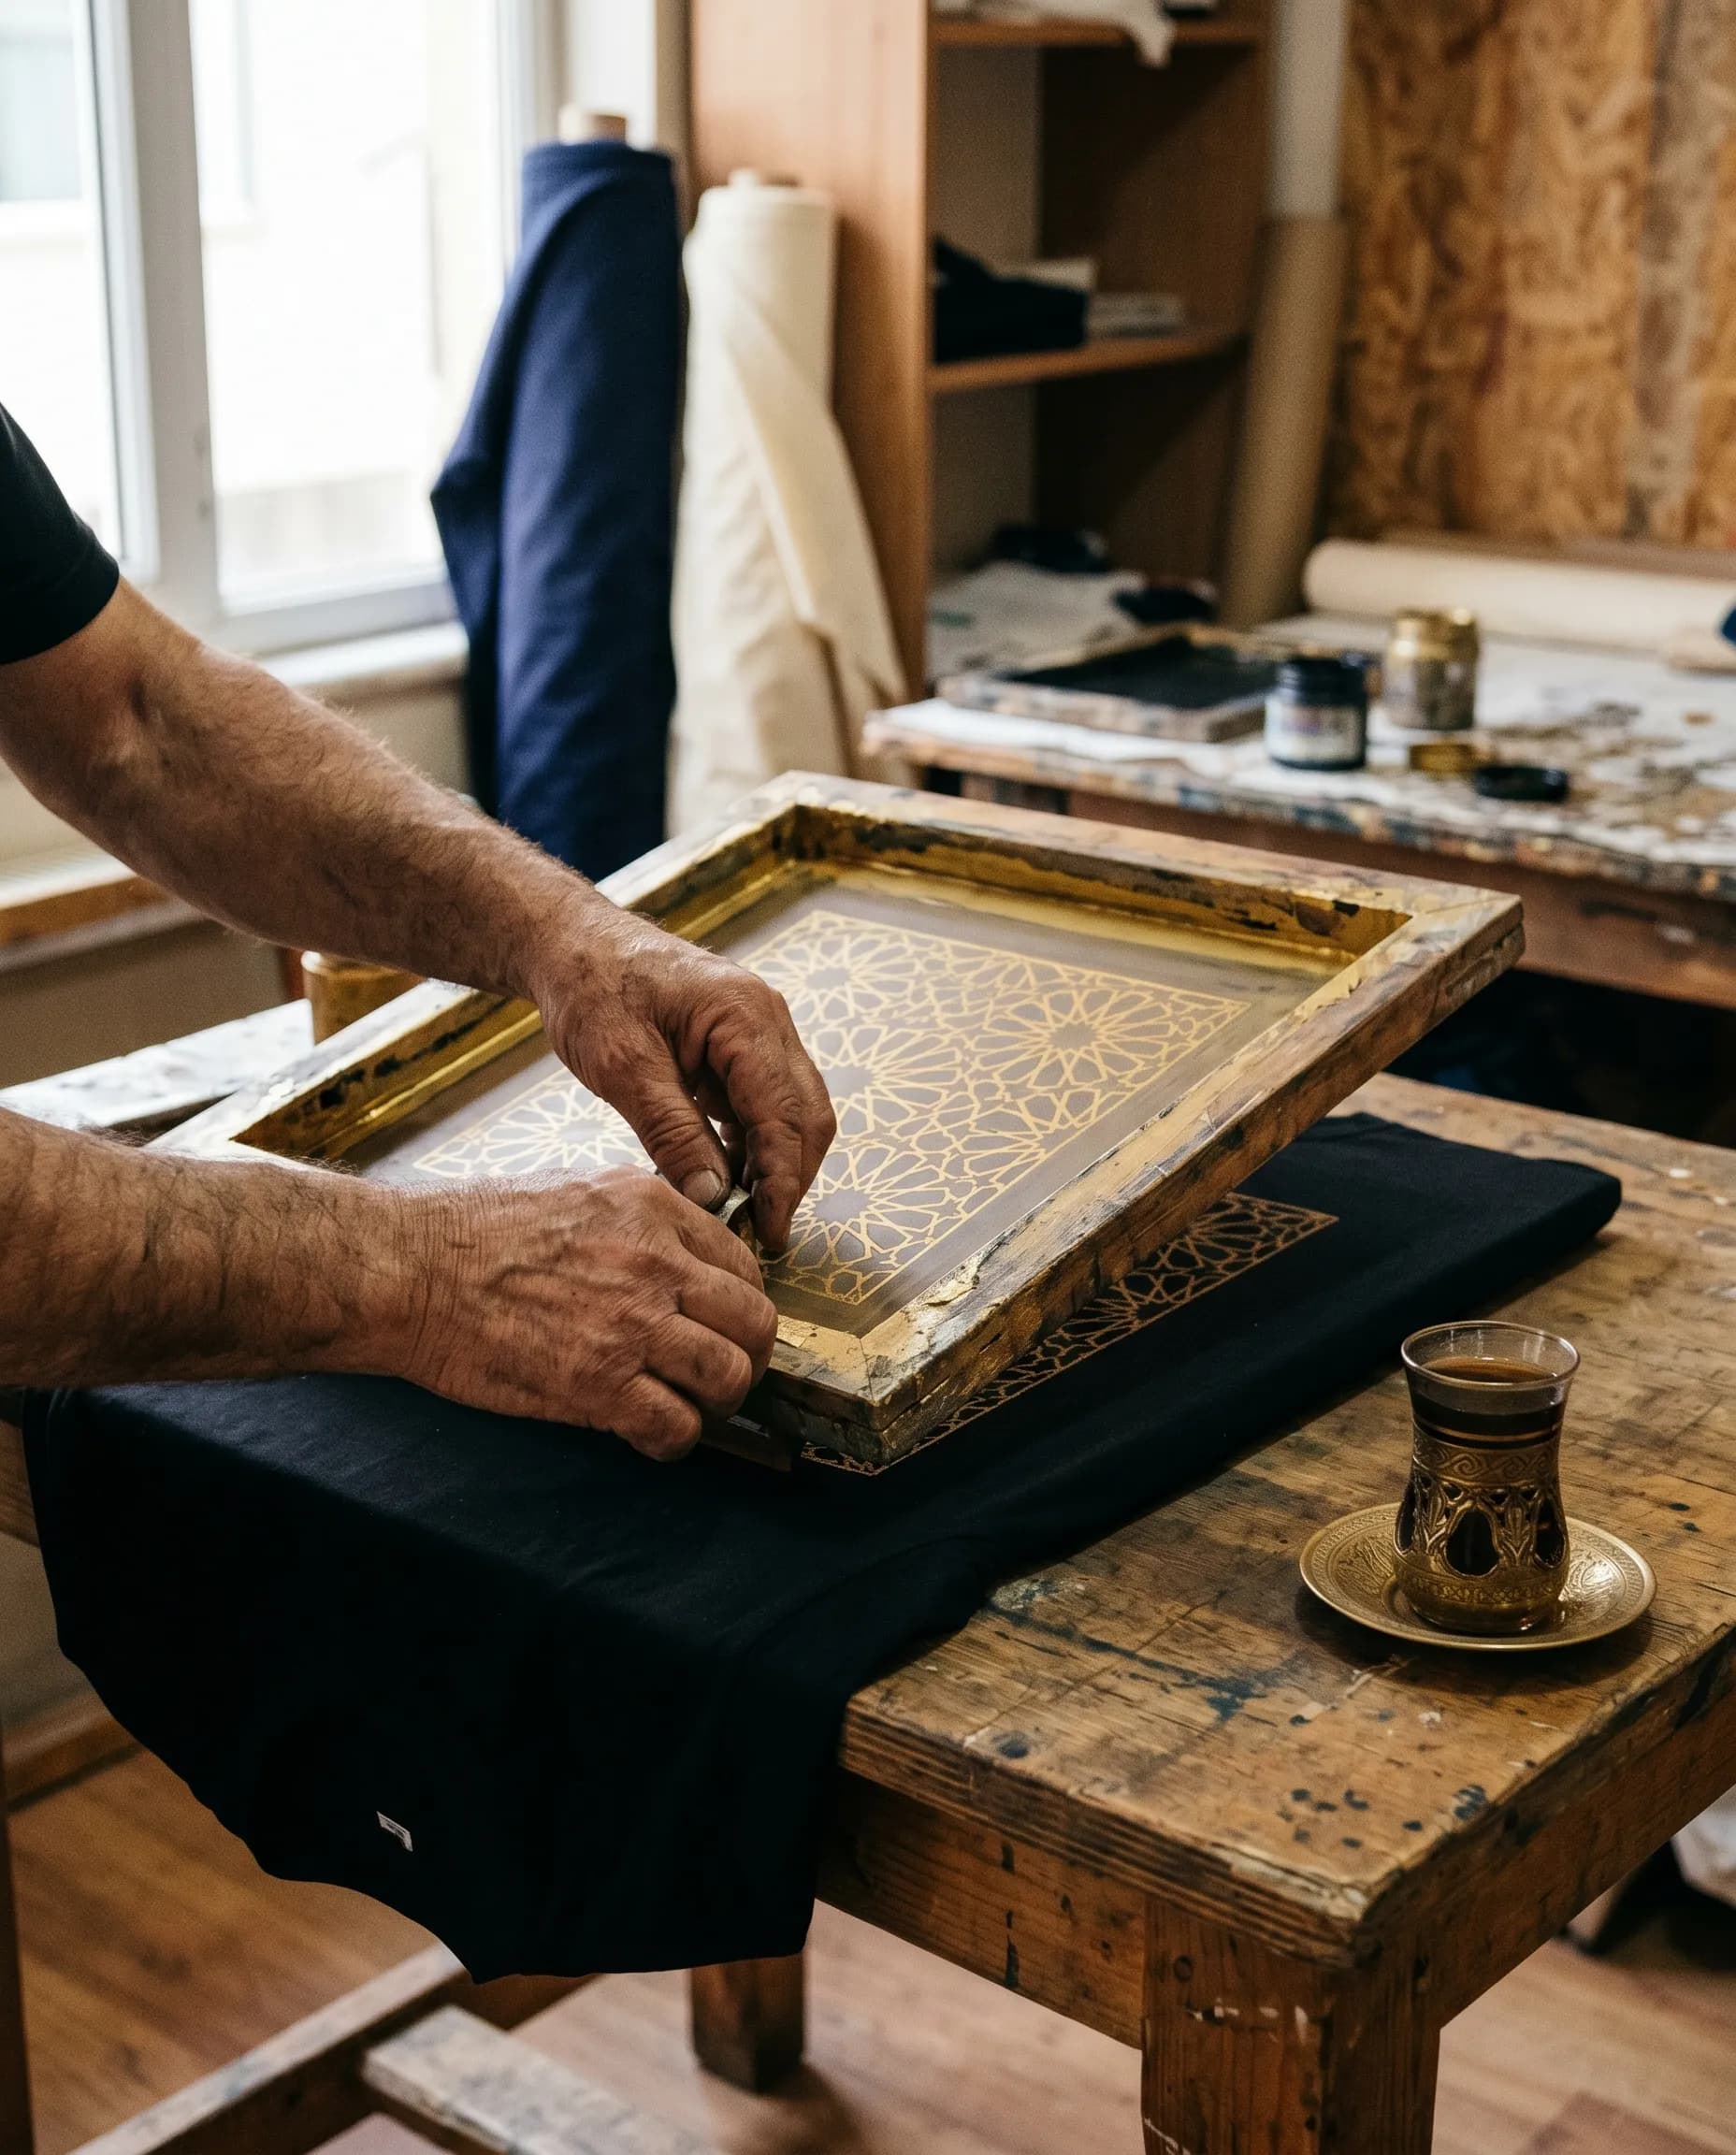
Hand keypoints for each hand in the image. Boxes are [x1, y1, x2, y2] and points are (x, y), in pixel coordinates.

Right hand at [398, 1167, 778, 1458]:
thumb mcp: (579, 1190)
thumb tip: (679, 1258)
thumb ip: (640, 1221)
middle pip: (755, 1324)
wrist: (411, 1269)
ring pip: (729, 1377)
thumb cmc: (476, 1230)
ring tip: (687, 1405)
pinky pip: (675, 1427)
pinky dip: (673, 1440)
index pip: (744, 1265)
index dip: (740, 1306)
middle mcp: (656, 1263)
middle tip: (720, 1374)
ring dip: (716, 1401)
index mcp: (653, 1208)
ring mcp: (631, 1325)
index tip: (724, 1327)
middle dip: (747, 1357)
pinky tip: (650, 1433)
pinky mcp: (598, 1383)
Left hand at [529, 907, 835, 1253]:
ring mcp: (760, 1031)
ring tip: (739, 1213)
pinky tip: (723, 1176)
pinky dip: (750, 1145)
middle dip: (789, 1178)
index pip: (786, 1114)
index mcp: (745, 1015)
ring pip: (791, 1113)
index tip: (769, 1232)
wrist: (573, 945)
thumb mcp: (623, 1067)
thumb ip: (672, 1132)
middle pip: (806, 1115)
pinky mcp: (740, 1047)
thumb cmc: (592, 988)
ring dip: (772, 1164)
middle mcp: (767, 1020)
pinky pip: (762, 1104)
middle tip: (761, 1233)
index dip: (783, 1181)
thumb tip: (713, 1197)